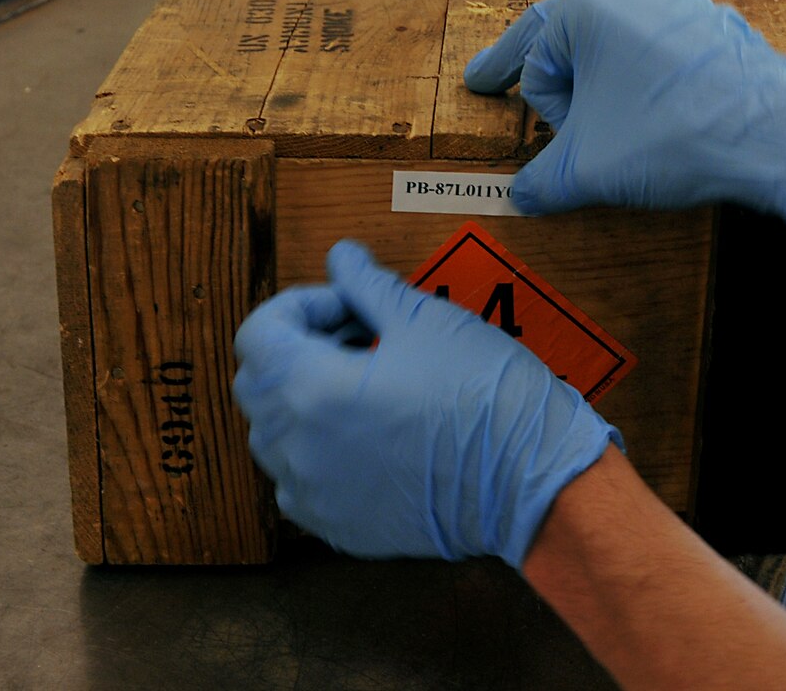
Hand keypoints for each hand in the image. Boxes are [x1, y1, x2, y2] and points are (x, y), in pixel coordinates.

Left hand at [233, 240, 618, 568]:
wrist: (529, 477)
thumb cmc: (485, 394)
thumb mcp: (429, 321)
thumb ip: (370, 287)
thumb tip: (342, 258)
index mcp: (311, 389)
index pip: (257, 334)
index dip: (300, 306)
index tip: (349, 305)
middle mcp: (297, 448)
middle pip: (256, 384)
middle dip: (297, 349)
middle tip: (361, 337)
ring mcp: (313, 495)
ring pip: (274, 436)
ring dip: (303, 400)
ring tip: (368, 385)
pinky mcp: (338, 527)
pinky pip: (300, 482)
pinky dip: (319, 451)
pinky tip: (372, 435)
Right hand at [463, 0, 785, 226]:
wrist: (771, 133)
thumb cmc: (673, 134)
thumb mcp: (589, 166)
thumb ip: (543, 180)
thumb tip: (524, 196)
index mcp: (591, 8)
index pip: (533, 51)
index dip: (513, 84)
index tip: (483, 85)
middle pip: (572, 38)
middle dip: (553, 78)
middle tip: (530, 101)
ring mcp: (680, 4)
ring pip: (618, 41)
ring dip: (600, 80)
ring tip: (604, 122)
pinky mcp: (715, 26)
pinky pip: (660, 49)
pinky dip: (641, 78)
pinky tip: (650, 112)